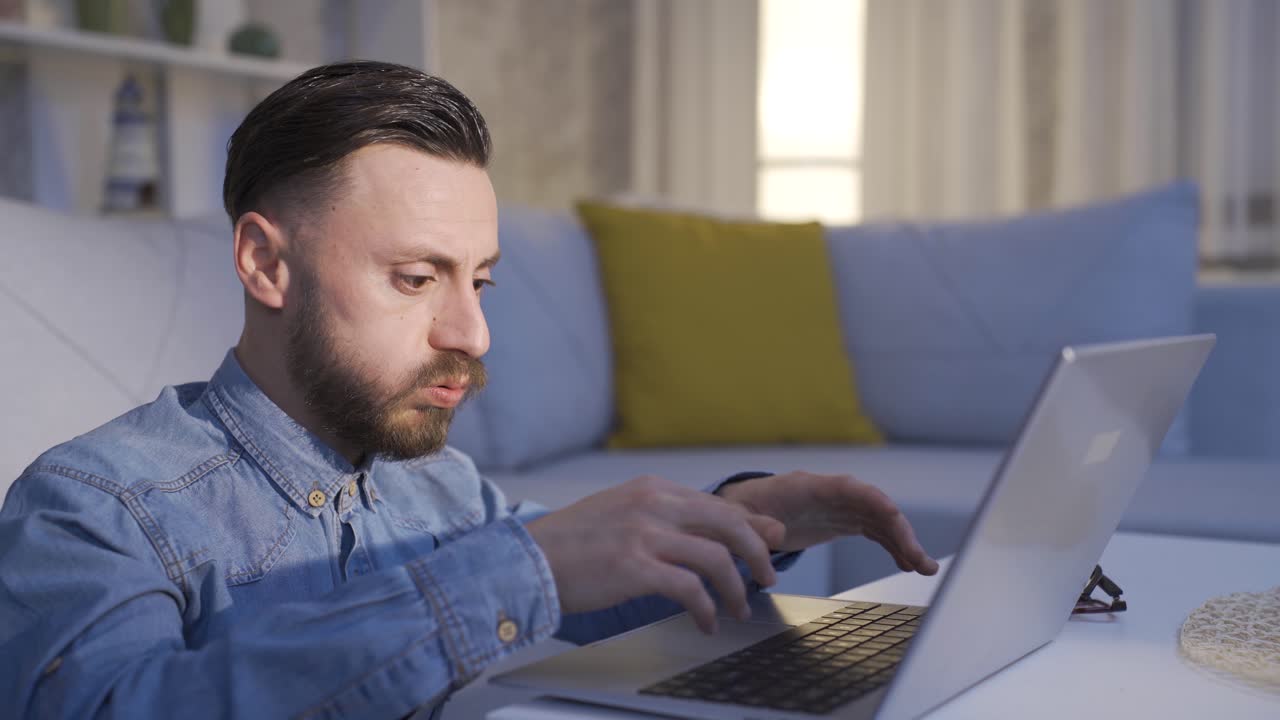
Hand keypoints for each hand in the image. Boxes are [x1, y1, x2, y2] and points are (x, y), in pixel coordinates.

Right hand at [525, 475, 785, 633]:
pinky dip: (706, 609)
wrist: (528, 560)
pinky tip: (706, 622)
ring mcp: (645, 534)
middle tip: (768, 577)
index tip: (768, 544)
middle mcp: (653, 504)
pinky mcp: (635, 567)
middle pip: (728, 523)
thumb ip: (664, 519)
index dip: (750, 527)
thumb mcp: (622, 515)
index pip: (716, 504)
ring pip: (716, 557)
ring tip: (738, 609)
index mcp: (652, 489)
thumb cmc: (574, 544)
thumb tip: (707, 533)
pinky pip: (690, 589)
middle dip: (757, 552)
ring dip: (736, 588)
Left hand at [716, 471, 938, 575]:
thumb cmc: (740, 510)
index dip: (873, 500)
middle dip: (899, 530)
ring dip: (904, 541)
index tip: (895, 517)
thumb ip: (754, 526)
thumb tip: (774, 533)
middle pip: (874, 506)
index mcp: (808, 487)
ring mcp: (840, 507)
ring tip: (925, 567)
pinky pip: (874, 532)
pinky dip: (892, 546)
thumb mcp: (739, 519)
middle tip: (920, 559)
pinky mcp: (842, 521)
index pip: (849, 488)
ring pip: (880, 520)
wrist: (742, 509)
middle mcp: (831, 493)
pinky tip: (908, 563)